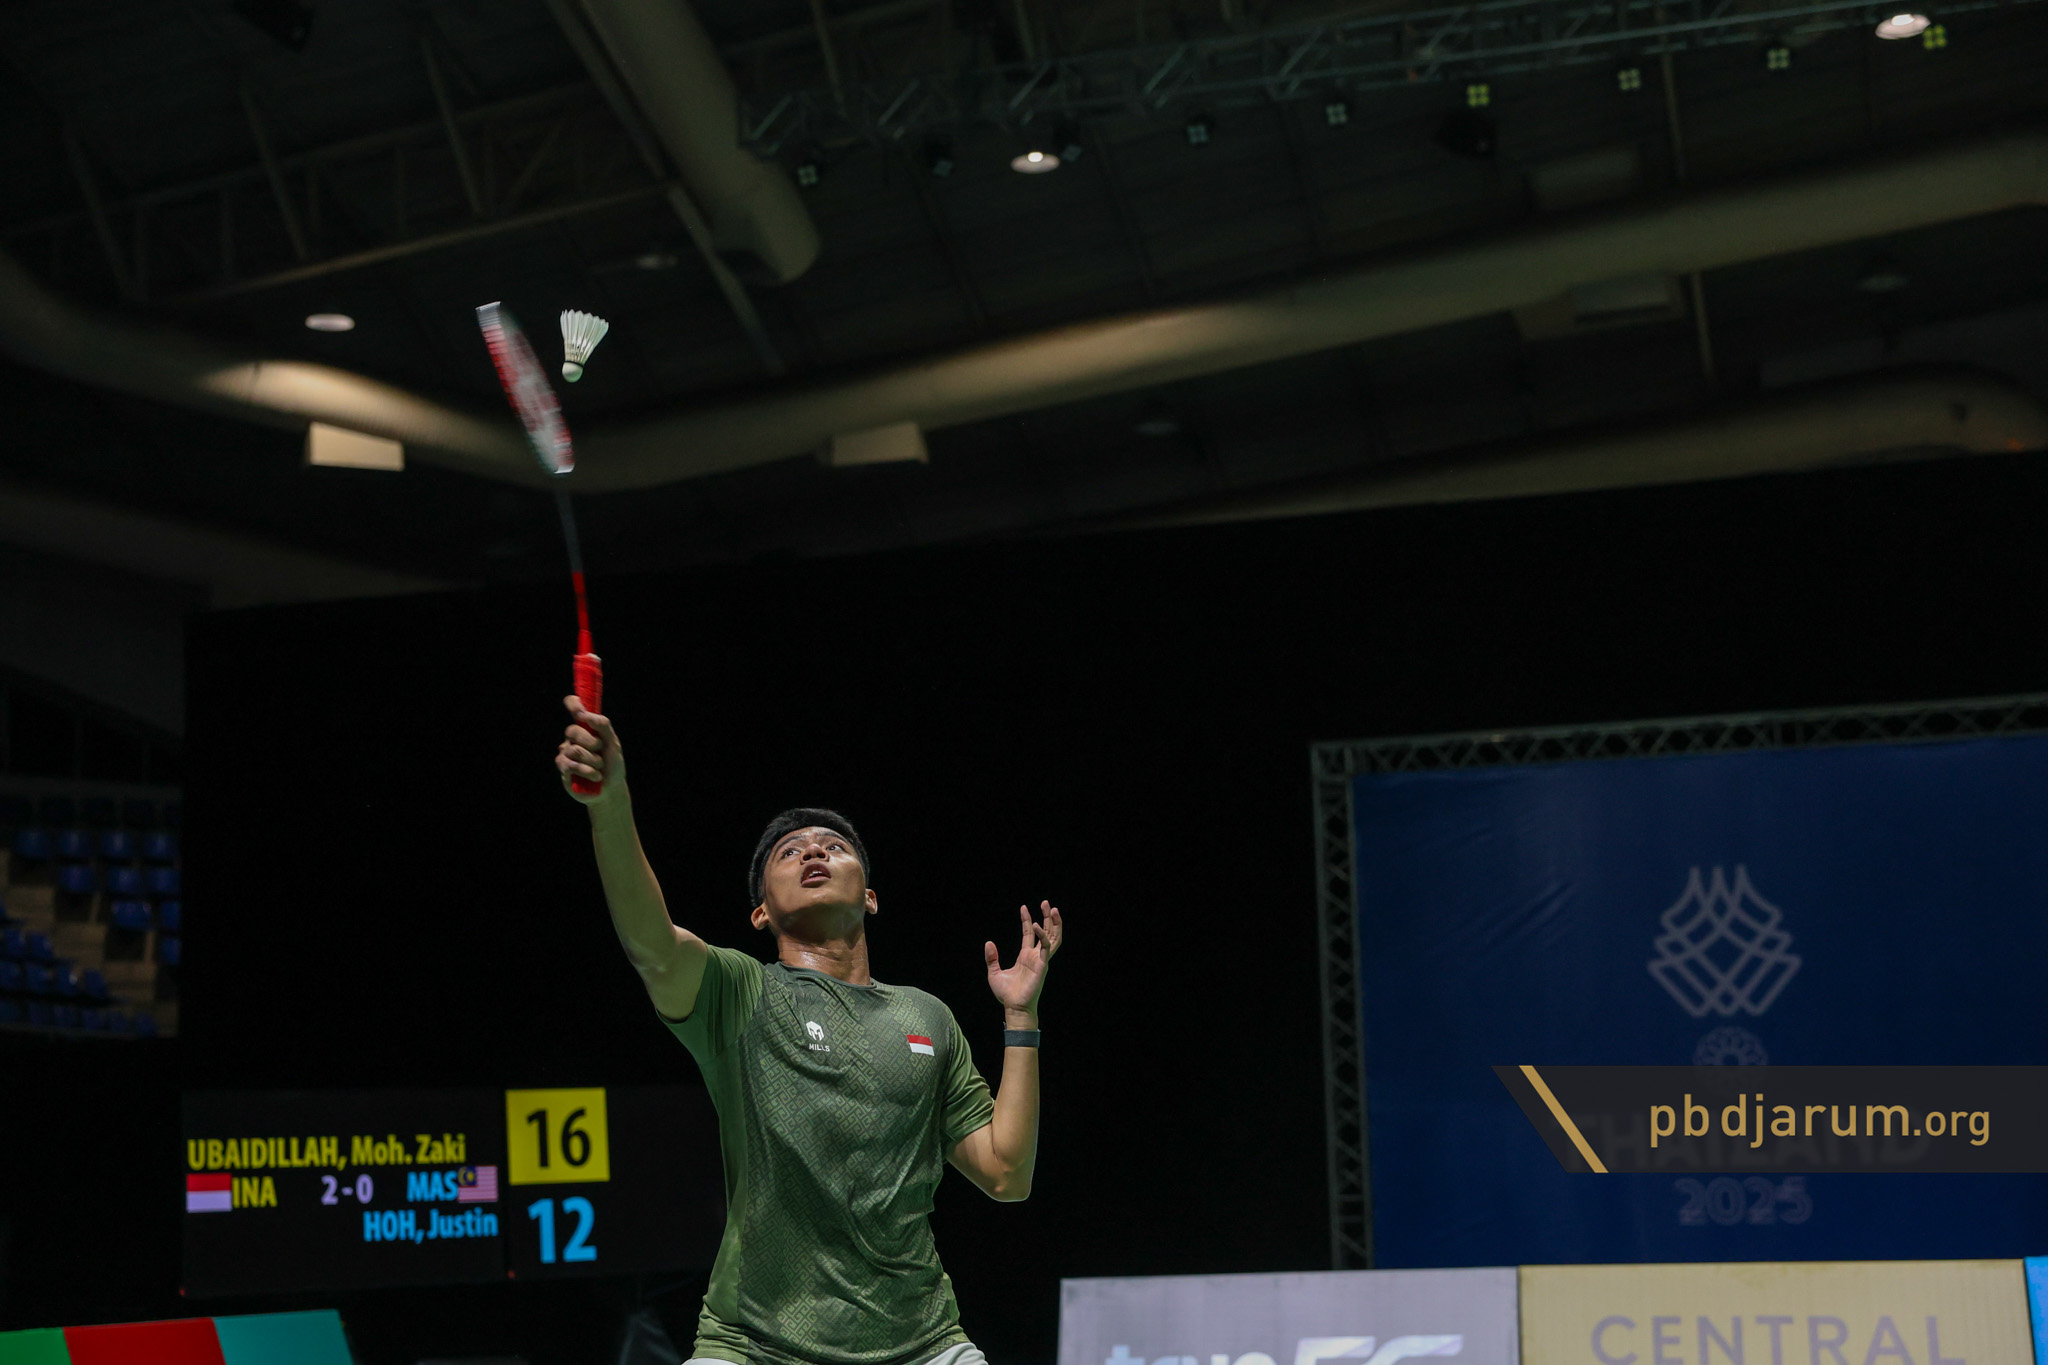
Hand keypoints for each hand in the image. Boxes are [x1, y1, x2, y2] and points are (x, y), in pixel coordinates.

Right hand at [555, 695, 624, 803]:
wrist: (611, 788)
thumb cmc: (612, 764)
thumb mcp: (613, 743)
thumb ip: (602, 726)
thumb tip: (585, 714)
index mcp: (586, 727)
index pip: (574, 707)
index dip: (573, 704)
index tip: (579, 711)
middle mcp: (573, 738)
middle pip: (573, 731)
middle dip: (592, 743)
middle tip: (601, 751)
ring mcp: (566, 752)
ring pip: (574, 750)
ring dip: (593, 761)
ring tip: (599, 768)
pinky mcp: (563, 768)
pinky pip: (571, 765)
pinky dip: (587, 771)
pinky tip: (595, 776)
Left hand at [984, 900, 1061, 1025]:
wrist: (1014, 1007)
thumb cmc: (1006, 994)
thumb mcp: (994, 972)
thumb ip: (992, 958)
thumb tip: (989, 942)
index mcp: (1026, 956)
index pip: (1029, 934)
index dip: (1027, 920)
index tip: (1024, 907)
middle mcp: (1035, 956)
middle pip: (1045, 932)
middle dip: (1046, 917)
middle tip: (1046, 903)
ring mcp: (1040, 960)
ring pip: (1052, 938)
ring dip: (1054, 923)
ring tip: (1053, 909)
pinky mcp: (1042, 965)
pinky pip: (1046, 947)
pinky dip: (1043, 936)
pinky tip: (1036, 926)